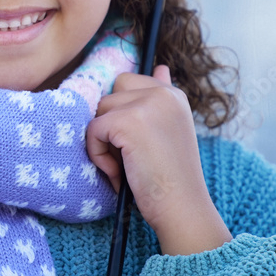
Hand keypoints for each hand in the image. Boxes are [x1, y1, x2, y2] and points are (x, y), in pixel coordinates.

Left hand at [86, 65, 231, 255]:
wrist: (183, 210)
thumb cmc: (172, 178)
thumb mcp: (170, 130)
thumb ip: (159, 99)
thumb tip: (160, 66)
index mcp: (174, 94)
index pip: (129, 83)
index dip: (124, 115)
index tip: (139, 144)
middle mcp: (163, 93)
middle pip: (111, 94)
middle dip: (111, 124)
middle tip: (131, 155)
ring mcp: (147, 105)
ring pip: (100, 111)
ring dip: (104, 142)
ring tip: (126, 166)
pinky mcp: (129, 121)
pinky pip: (93, 129)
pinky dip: (98, 154)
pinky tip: (119, 173)